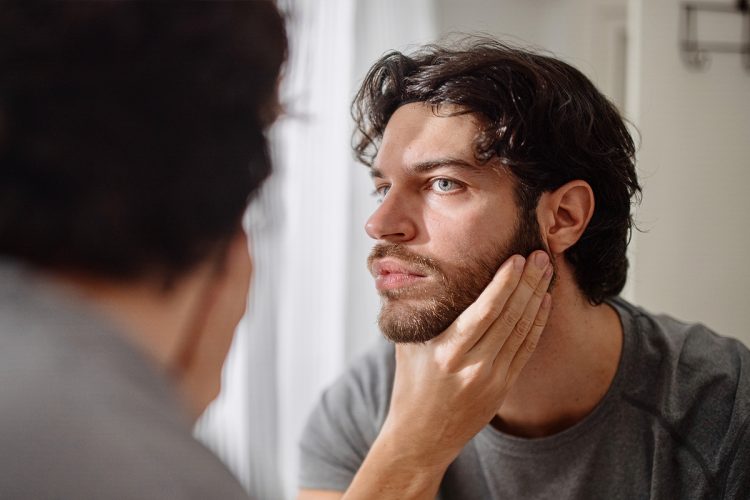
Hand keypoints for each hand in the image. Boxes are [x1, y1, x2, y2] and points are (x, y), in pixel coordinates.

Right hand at [381, 250, 552, 468]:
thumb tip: (417, 272)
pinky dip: (537, 324)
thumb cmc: (410, 386)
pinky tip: (544, 302)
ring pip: (522, 331)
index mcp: (447, 352)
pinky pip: (526, 350)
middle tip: (541, 256)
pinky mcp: (503, 388)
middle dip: (528, 283)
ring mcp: (492, 379)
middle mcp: (473, 366)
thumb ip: (417, 310)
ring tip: (546, 272)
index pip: (484, 311)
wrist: (420, 437)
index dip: (504, 283)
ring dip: (537, 298)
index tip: (517, 259)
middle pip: (509, 317)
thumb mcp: (407, 345)